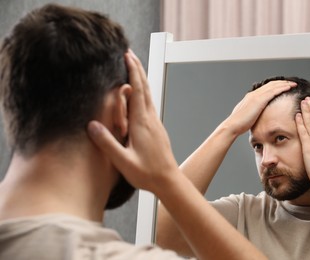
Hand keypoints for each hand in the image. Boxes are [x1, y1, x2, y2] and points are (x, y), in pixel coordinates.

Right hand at [88, 50, 178, 192]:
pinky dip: (143, 93)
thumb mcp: (123, 161)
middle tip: (130, 54)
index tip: (127, 56)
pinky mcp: (157, 128)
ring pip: (148, 95)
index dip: (132, 72)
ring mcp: (155, 123)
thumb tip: (92, 125)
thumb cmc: (147, 173)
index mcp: (142, 123)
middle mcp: (150, 119)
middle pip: (145, 88)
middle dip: (138, 69)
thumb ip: (107, 143)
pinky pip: (149, 105)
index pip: (137, 91)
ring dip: (141, 80)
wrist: (169, 180)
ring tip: (133, 69)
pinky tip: (139, 95)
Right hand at [222, 80, 296, 135]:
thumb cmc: (239, 124)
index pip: (265, 88)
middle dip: (282, 83)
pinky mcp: (259, 100)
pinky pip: (273, 91)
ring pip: (273, 85)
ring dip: (284, 84)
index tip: (284, 86)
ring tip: (293, 84)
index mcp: (251, 97)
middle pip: (271, 84)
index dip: (275, 86)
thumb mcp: (247, 116)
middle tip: (291, 83)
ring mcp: (256, 96)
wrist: (233, 125)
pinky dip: (282, 88)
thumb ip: (253, 113)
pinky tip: (289, 87)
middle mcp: (254, 94)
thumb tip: (257, 116)